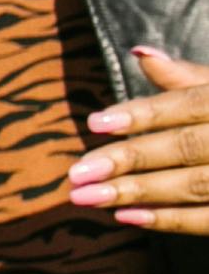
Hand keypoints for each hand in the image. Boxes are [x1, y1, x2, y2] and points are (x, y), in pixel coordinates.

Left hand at [69, 45, 208, 228]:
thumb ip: (189, 78)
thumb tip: (140, 53)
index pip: (189, 104)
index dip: (143, 113)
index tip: (95, 124)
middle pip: (187, 146)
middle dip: (130, 159)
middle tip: (76, 173)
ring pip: (196, 184)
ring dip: (140, 192)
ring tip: (89, 197)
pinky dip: (172, 220)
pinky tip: (128, 217)